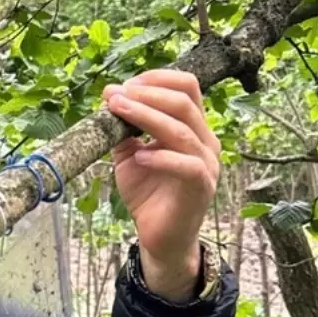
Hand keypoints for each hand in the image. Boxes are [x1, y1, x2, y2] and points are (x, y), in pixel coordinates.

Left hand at [102, 70, 219, 302]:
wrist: (159, 237)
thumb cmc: (147, 194)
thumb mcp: (129, 155)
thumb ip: (122, 128)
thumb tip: (110, 93)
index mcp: (192, 128)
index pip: (187, 87)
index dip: (157, 79)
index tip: (125, 84)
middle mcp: (205, 141)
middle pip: (184, 102)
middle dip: (147, 94)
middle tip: (116, 96)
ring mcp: (207, 164)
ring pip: (182, 130)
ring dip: (146, 116)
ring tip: (118, 111)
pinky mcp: (201, 187)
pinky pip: (188, 165)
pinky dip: (161, 157)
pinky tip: (139, 155)